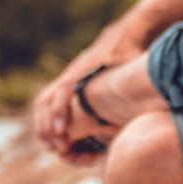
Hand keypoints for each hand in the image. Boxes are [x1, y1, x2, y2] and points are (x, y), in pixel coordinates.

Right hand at [31, 28, 144, 158]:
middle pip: (47, 98)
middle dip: (46, 124)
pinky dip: (49, 120)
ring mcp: (68, 77)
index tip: (63, 131)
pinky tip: (56, 138)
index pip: (66, 88)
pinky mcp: (69, 84)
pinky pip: (50, 103)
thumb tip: (138, 80)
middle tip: (53, 147)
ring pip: (44, 102)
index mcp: (86, 68)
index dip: (62, 109)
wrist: (121, 36)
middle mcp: (72, 73)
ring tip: (51, 147)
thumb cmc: (128, 50)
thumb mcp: (131, 59)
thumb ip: (132, 70)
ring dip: (43, 125)